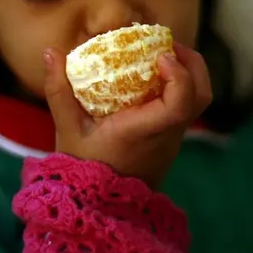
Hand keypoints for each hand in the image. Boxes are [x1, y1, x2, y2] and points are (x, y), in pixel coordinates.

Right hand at [42, 43, 212, 188]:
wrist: (100, 207)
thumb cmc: (82, 167)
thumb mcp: (67, 128)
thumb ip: (58, 89)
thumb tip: (50, 51)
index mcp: (143, 132)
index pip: (179, 105)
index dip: (179, 75)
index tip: (160, 55)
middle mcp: (166, 135)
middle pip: (201, 96)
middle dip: (191, 63)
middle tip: (165, 46)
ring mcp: (173, 138)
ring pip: (199, 101)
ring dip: (189, 72)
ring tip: (162, 56)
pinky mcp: (172, 139)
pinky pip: (187, 106)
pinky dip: (180, 85)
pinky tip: (154, 75)